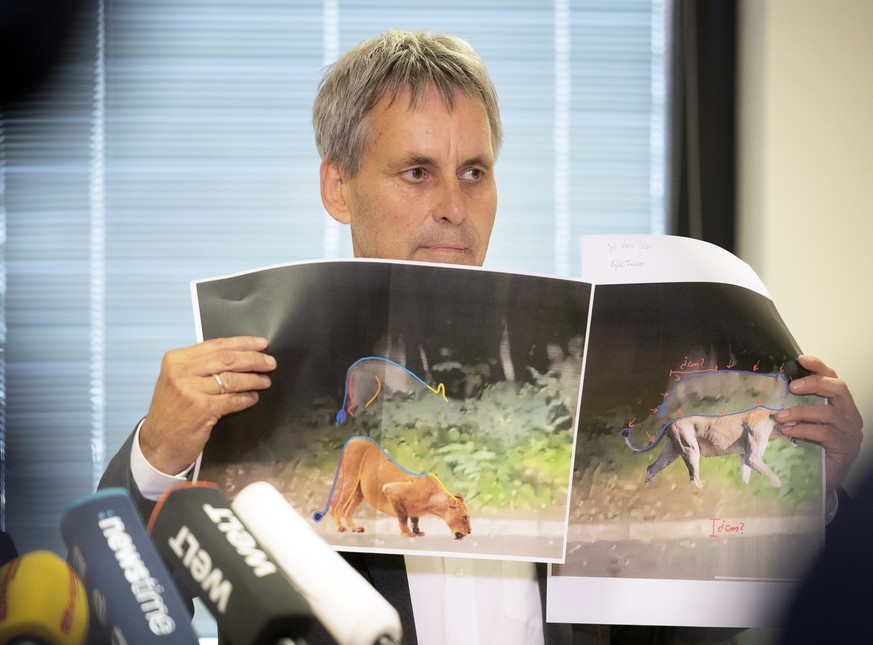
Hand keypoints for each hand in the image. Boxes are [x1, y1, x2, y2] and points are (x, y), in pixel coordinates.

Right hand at [139, 336, 276, 473]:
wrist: (158, 443)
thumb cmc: (172, 411)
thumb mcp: (177, 380)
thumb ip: (200, 366)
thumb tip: (238, 355)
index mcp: (176, 359)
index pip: (216, 345)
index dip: (243, 343)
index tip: (261, 344)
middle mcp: (181, 372)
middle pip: (227, 359)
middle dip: (254, 359)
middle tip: (270, 362)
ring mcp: (191, 390)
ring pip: (232, 379)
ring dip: (254, 380)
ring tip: (264, 381)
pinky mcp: (202, 409)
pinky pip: (232, 399)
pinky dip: (246, 398)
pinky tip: (253, 398)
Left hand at [776, 355, 862, 492]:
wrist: (826, 477)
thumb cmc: (816, 445)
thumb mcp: (809, 421)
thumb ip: (801, 405)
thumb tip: (776, 389)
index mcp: (841, 404)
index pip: (834, 378)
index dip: (819, 366)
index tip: (801, 358)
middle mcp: (850, 414)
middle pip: (838, 389)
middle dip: (815, 383)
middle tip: (792, 386)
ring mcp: (850, 431)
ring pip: (827, 413)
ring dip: (800, 411)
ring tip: (780, 416)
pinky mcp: (845, 447)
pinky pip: (823, 433)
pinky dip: (803, 429)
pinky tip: (788, 431)